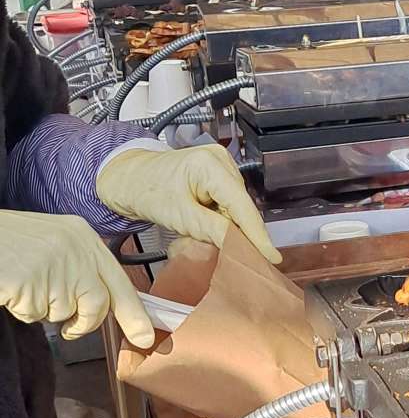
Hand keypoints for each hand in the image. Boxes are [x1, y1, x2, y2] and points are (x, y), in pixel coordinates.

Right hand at [0, 210, 153, 348]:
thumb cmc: (9, 242)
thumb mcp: (53, 243)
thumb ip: (79, 266)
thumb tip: (101, 303)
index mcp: (82, 236)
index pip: (118, 280)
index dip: (134, 312)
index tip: (146, 336)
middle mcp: (75, 248)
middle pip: (98, 304)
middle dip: (83, 323)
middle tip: (69, 329)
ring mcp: (53, 264)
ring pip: (63, 312)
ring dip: (44, 310)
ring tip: (26, 286)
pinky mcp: (30, 281)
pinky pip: (34, 314)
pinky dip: (22, 309)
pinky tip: (12, 289)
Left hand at [97, 144, 281, 266]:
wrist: (127, 179)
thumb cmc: (145, 191)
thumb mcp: (179, 217)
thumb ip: (214, 231)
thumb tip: (242, 248)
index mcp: (210, 165)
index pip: (242, 205)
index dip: (257, 234)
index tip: (272, 257)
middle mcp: (221, 160)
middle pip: (241, 206)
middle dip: (234, 231)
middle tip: (223, 252)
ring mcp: (221, 165)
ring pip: (236, 207)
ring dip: (224, 225)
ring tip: (198, 231)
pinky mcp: (218, 174)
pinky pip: (228, 203)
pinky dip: (218, 218)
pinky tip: (202, 221)